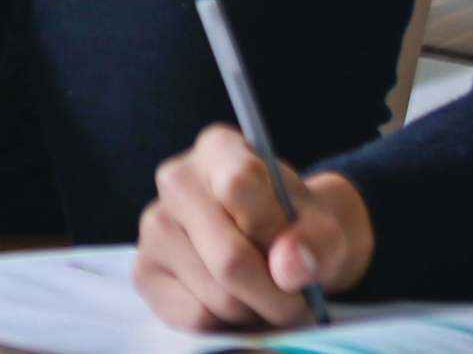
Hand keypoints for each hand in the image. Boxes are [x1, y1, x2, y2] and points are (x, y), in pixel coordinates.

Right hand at [134, 126, 372, 330]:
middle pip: (230, 257)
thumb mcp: (327, 226)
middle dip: (277, 295)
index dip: (278, 233)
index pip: (240, 185)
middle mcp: (176, 179)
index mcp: (219, 148)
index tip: (299, 253)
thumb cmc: (300, 227)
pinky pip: (195, 318)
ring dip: (257, 312)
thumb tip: (287, 268)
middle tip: (300, 302)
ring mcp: (155, 226)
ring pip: (217, 296)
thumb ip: (317, 242)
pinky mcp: (145, 271)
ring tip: (270, 297)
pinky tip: (240, 305)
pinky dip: (229, 325)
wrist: (283, 247)